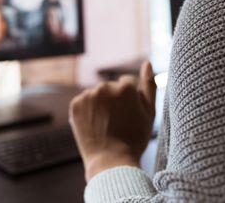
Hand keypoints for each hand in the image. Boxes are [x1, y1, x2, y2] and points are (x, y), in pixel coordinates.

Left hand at [69, 62, 155, 180]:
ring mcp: (88, 95)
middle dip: (113, 101)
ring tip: (105, 125)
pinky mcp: (75, 104)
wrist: (111, 162)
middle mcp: (105, 86)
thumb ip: (149, 85)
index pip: (127, 84)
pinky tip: (94, 125)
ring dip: (99, 105)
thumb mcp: (149, 112)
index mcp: (125, 86)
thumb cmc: (135, 139)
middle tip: (117, 123)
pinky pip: (83, 102)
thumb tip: (147, 63)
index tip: (128, 116)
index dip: (129, 101)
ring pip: (96, 95)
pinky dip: (87, 111)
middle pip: (110, 88)